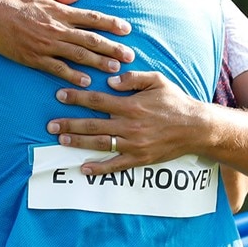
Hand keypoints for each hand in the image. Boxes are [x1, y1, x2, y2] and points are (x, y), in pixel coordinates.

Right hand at [0, 0, 134, 85]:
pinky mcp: (34, 58)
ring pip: (79, 56)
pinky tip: (86, 82)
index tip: (126, 29)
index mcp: (59, 11)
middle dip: (113, 48)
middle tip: (130, 55)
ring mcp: (46, 45)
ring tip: (116, 70)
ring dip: (99, 63)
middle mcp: (57, 28)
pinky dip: (73, 75)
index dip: (111, 24)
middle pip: (91, 40)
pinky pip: (57, 68)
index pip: (92, 18)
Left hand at [47, 71, 205, 174]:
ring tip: (61, 141)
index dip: (77, 98)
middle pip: (93, 124)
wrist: (197, 128)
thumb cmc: (176, 102)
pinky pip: (116, 165)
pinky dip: (99, 168)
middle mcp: (130, 125)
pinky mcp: (140, 158)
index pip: (98, 101)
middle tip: (50, 125)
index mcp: (132, 105)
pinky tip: (84, 168)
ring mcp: (134, 144)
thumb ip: (132, 78)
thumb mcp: (157, 80)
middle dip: (69, 124)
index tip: (59, 96)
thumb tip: (110, 81)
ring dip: (78, 143)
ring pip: (100, 144)